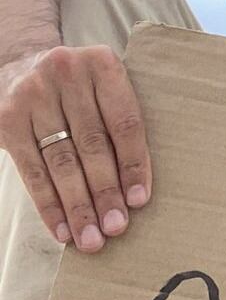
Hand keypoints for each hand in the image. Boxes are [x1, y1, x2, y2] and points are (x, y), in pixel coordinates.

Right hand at [0, 45, 150, 252]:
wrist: (23, 61)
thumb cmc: (81, 87)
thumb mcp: (105, 87)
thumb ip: (120, 122)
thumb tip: (138, 190)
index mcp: (103, 65)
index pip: (124, 123)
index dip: (134, 164)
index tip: (139, 201)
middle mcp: (66, 74)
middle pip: (92, 145)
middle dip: (105, 192)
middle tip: (116, 228)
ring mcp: (33, 96)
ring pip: (60, 161)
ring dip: (78, 205)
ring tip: (91, 238)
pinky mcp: (7, 119)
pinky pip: (31, 169)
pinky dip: (48, 203)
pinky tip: (62, 229)